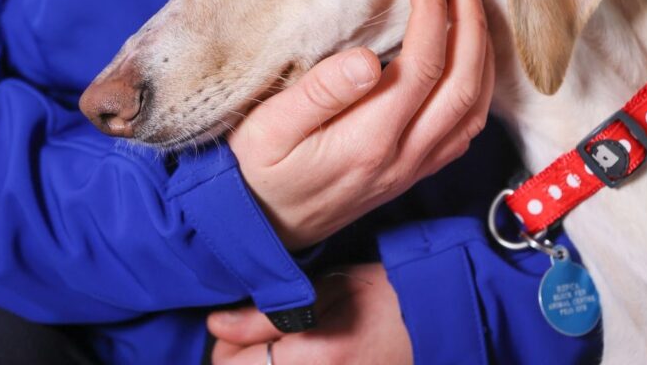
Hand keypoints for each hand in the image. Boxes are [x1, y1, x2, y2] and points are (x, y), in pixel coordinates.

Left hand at [208, 262, 412, 363]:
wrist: (430, 328)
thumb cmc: (382, 298)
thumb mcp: (328, 289)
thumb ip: (268, 313)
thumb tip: (216, 324)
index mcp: (313, 358)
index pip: (228, 364)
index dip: (228, 340)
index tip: (242, 321)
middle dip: (240, 357)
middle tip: (261, 333)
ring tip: (280, 348)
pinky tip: (293, 360)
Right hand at [228, 0, 493, 248]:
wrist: (259, 229)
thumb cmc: (257, 169)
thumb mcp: (268, 129)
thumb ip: (318, 93)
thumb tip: (366, 58)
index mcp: (367, 140)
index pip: (422, 67)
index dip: (433, 12)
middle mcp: (402, 157)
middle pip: (462, 85)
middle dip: (470, 24)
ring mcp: (413, 168)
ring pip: (474, 110)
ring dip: (482, 54)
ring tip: (472, 7)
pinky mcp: (413, 172)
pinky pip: (465, 130)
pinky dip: (479, 88)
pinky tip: (468, 58)